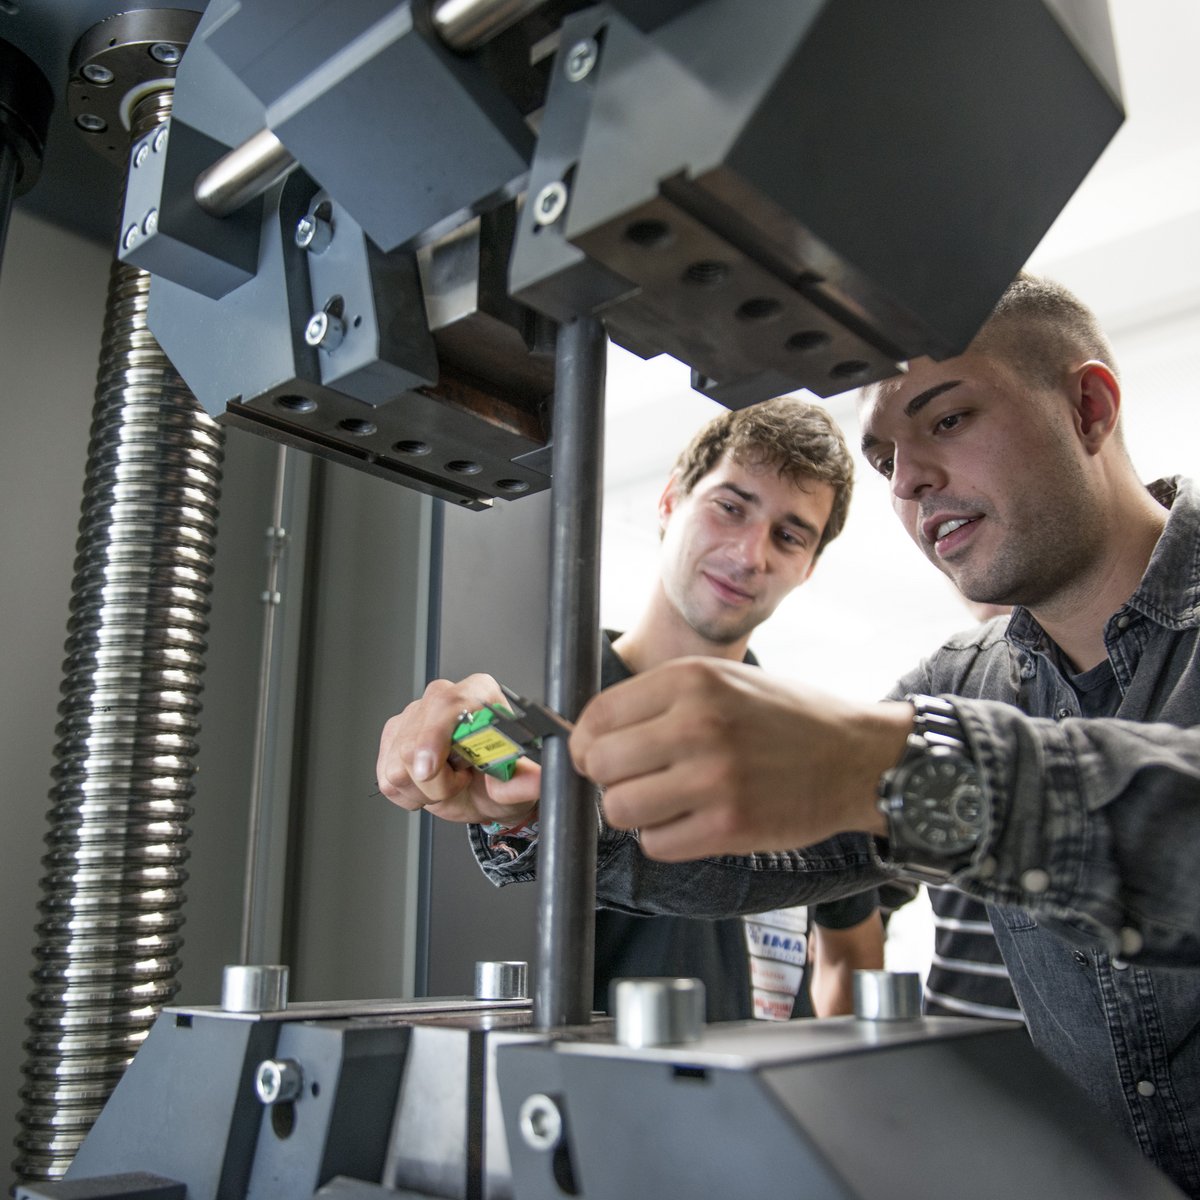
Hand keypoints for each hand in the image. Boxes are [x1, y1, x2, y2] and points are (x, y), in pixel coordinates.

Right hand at [377, 674, 541, 825]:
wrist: (485, 793)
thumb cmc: (502, 777)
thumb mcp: (519, 783)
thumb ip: (525, 781)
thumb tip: (536, 778)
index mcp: (479, 693)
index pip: (449, 702)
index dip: (435, 734)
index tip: (431, 767)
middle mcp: (442, 698)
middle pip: (415, 741)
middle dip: (438, 778)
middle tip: (463, 779)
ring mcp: (412, 717)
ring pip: (398, 764)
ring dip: (426, 789)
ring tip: (449, 782)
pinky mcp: (392, 739)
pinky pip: (387, 779)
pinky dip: (411, 794)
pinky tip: (431, 785)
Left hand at [569, 658, 907, 859]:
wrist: (858, 758)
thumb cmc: (787, 717)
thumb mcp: (725, 678)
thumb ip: (660, 699)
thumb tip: (589, 732)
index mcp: (692, 680)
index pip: (596, 716)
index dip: (583, 742)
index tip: (593, 753)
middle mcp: (698, 724)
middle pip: (598, 764)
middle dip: (605, 777)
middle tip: (631, 779)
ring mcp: (714, 779)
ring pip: (619, 809)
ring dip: (632, 811)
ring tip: (663, 800)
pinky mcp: (730, 827)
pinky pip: (656, 844)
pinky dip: (664, 838)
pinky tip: (691, 820)